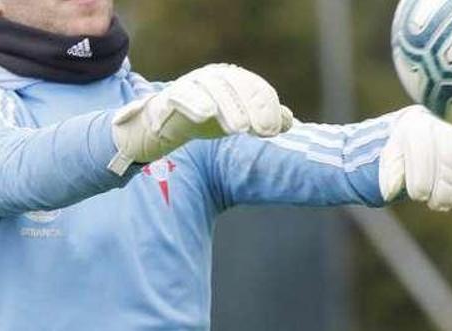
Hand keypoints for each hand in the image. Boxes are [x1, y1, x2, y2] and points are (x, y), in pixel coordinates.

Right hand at [109, 64, 293, 174]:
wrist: (162, 127)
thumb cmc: (204, 120)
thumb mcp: (237, 119)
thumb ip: (262, 118)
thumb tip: (289, 121)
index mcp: (233, 80)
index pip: (256, 88)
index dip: (267, 108)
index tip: (274, 131)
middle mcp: (214, 77)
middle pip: (237, 86)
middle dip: (252, 108)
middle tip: (262, 132)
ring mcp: (191, 84)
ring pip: (212, 89)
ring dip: (228, 108)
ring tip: (239, 129)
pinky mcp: (170, 96)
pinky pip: (182, 95)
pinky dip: (194, 103)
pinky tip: (205, 116)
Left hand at [378, 106, 451, 211]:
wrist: (429, 126)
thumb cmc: (408, 147)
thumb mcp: (393, 156)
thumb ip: (391, 172)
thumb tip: (390, 192)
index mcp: (418, 125)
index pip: (423, 154)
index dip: (423, 180)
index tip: (419, 196)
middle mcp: (445, 123)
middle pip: (450, 160)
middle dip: (446, 189)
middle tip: (440, 205)